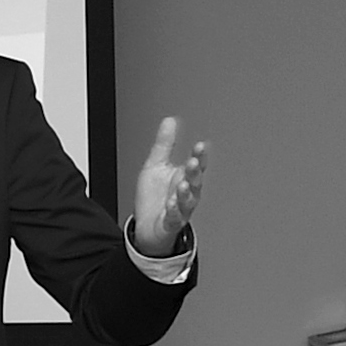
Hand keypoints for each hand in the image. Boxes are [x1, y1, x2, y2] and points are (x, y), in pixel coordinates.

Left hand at [128, 116, 207, 255]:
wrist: (146, 225)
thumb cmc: (154, 196)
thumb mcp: (156, 165)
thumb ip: (164, 144)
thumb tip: (170, 120)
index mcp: (184, 178)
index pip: (196, 165)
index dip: (199, 156)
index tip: (200, 146)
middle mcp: (186, 194)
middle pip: (195, 182)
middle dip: (194, 172)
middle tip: (193, 162)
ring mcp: (180, 210)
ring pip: (187, 201)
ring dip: (186, 193)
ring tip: (182, 184)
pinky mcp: (170, 223)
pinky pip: (174, 218)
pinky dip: (173, 211)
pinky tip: (171, 204)